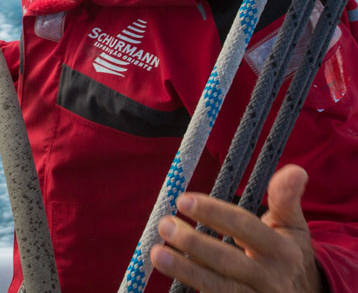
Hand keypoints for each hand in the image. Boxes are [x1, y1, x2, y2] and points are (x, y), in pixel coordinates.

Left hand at [150, 164, 324, 291]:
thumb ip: (286, 200)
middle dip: (194, 243)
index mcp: (282, 251)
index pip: (245, 227)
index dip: (214, 213)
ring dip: (186, 271)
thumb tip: (295, 170)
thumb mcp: (293, 229)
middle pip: (228, 261)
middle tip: (164, 225)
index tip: (182, 200)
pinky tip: (173, 279)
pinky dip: (195, 291)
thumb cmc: (288, 256)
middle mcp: (271, 279)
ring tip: (157, 254)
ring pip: (220, 288)